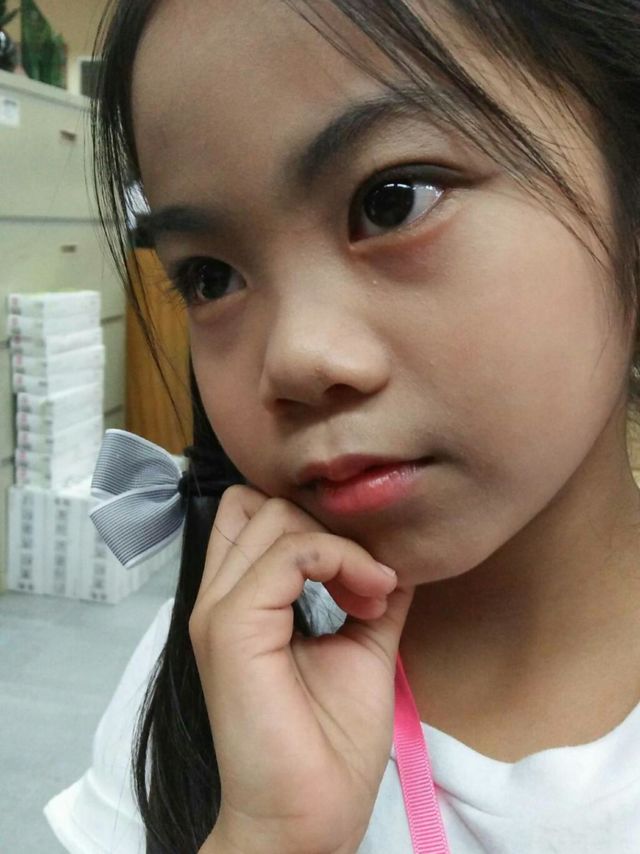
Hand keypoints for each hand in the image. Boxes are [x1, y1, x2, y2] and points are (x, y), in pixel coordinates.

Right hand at [190, 485, 414, 853]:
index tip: (362, 567)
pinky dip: (340, 560)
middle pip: (266, 504)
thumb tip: (397, 552)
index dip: (312, 521)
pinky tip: (368, 599)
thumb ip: (368, 594)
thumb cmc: (329, 745)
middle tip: (368, 580)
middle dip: (327, 526)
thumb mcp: (360, 647)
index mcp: (242, 601)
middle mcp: (221, 596)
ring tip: (371, 594)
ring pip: (277, 518)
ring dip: (340, 544)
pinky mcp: (231, 628)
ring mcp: (220, 610)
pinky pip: (290, 555)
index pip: (256, 514)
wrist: (307, 819)